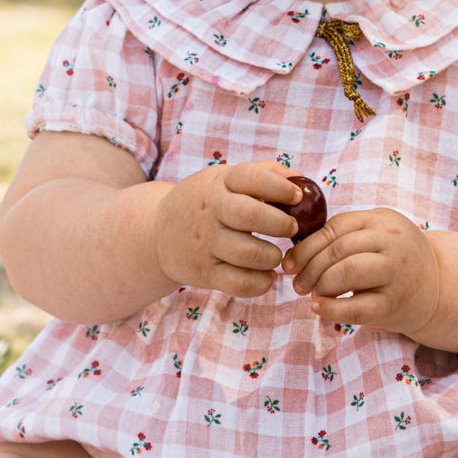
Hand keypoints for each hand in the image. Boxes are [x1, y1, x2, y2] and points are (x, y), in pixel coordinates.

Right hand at [154, 161, 302, 297]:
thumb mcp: (223, 178)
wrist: (157, 233)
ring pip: (248, 253)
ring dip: (272, 256)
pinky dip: (260, 283)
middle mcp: (211, 212)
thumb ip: (262, 174)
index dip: (279, 187)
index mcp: (219, 183)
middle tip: (292, 228)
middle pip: (251, 216)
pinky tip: (266, 276)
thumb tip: (301, 179)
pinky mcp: (204, 272)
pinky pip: (238, 283)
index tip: (297, 197)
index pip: (251, 177)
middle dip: (280, 224)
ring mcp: (205, 243)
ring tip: (275, 255)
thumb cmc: (205, 202)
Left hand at [282, 208, 440, 335]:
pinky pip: (357, 307)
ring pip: (348, 272)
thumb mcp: (377, 236)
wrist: (438, 287)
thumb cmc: (394, 261)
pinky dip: (331, 308)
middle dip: (310, 268)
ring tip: (313, 293)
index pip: (336, 227)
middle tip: (298, 283)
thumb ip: (344, 237)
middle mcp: (393, 242)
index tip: (290, 263)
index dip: (307, 247)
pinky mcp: (395, 303)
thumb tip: (295, 254)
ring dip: (322, 284)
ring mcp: (397, 272)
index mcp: (383, 219)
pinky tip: (318, 307)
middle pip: (339, 249)